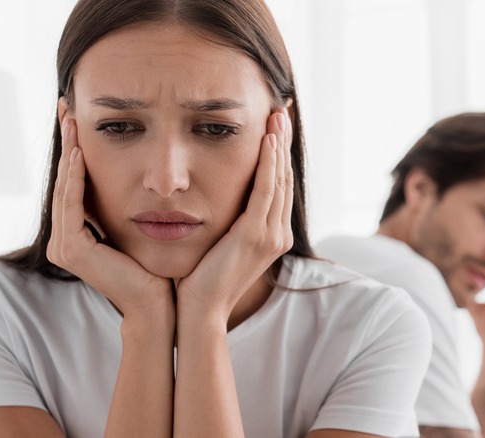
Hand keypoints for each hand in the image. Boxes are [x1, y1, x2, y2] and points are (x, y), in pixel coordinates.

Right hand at [47, 117, 173, 318]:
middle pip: (65, 180)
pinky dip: (76, 178)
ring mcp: (64, 246)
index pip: (74, 182)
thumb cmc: (155, 264)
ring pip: (66, 188)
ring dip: (69, 152)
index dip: (74, 148)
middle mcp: (64, 240)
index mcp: (77, 233)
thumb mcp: (136, 223)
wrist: (160, 303)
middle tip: (67, 105)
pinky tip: (81, 151)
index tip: (78, 115)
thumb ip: (125, 200)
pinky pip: (72, 205)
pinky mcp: (72, 250)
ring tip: (72, 120)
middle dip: (67, 142)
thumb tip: (135, 168)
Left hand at [175, 108, 293, 322]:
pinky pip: (267, 190)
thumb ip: (227, 221)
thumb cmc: (201, 279)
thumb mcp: (220, 244)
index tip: (275, 125)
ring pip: (280, 179)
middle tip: (280, 108)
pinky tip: (266, 139)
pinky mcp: (255, 235)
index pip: (279, 185)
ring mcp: (270, 235)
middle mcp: (278, 234)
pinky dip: (268, 163)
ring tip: (276, 114)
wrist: (199, 311)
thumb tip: (215, 196)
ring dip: (278, 144)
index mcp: (272, 235)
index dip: (279, 154)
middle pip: (285, 177)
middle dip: (283, 141)